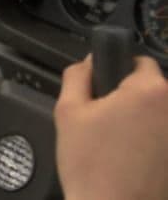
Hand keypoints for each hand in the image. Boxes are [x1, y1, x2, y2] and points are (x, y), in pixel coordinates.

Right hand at [55, 54, 167, 199]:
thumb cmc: (90, 164)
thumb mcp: (67, 111)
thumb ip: (77, 75)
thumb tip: (89, 62)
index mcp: (150, 91)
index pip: (140, 62)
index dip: (118, 72)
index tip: (104, 92)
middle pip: (152, 90)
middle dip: (130, 99)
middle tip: (104, 122)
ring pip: (158, 116)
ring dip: (142, 123)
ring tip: (117, 146)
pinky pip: (161, 139)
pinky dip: (151, 145)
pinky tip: (131, 161)